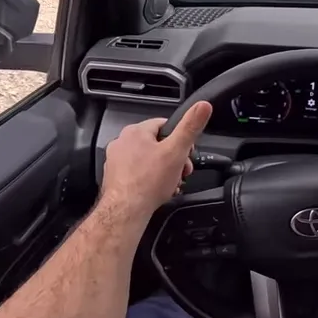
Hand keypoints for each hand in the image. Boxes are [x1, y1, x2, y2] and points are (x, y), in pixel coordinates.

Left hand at [100, 101, 212, 221]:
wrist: (126, 211)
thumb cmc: (148, 182)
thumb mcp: (177, 150)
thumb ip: (190, 127)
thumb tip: (202, 106)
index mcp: (136, 132)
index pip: (164, 125)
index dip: (180, 139)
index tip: (187, 152)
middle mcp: (122, 143)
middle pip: (156, 144)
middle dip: (173, 158)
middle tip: (181, 171)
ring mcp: (116, 161)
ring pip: (148, 161)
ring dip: (163, 171)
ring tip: (170, 184)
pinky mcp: (115, 178)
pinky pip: (137, 174)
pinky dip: (149, 181)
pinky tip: (157, 191)